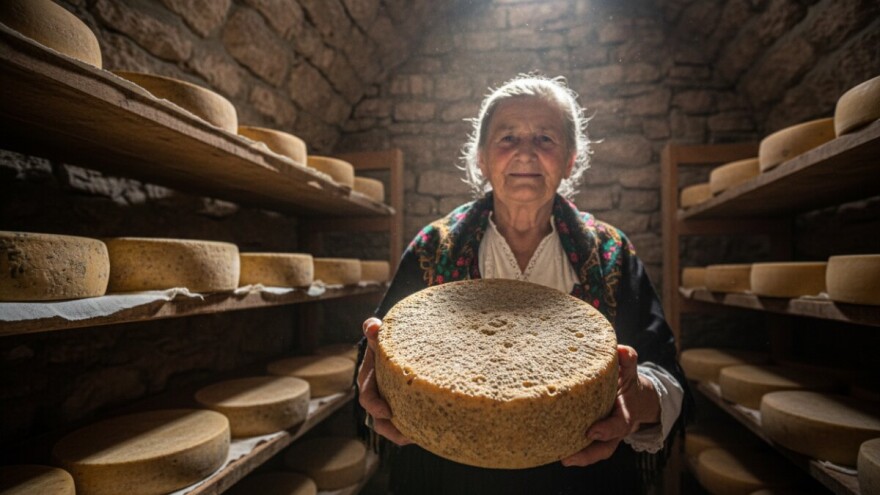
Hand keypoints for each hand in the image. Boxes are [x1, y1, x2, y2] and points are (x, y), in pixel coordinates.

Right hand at [357, 317, 411, 445]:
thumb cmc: (388, 340)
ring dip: (403, 434)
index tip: (386, 411)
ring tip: (418, 438)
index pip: (367, 397)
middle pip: (378, 420)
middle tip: (405, 436)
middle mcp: (377, 395)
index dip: (374, 406)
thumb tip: (372, 327)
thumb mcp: (381, 335)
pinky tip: (430, 431)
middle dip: (390, 429)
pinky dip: (415, 429)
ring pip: (392, 426)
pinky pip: (406, 423)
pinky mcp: (403, 407)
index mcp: (369, 380)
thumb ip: (375, 331)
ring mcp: (390, 403)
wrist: (402, 345)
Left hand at [561, 345, 659, 466]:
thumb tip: (623, 350)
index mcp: (624, 413)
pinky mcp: (592, 436)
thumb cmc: (626, 382)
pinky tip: (551, 450)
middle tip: (568, 458)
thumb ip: (628, 361)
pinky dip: (571, 451)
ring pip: (594, 452)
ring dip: (578, 457)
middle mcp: (614, 429)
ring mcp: (604, 436)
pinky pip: (584, 448)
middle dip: (588, 454)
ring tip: (560, 459)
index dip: (607, 429)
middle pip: (604, 447)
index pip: (618, 424)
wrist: (633, 398)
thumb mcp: (629, 371)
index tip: (592, 431)